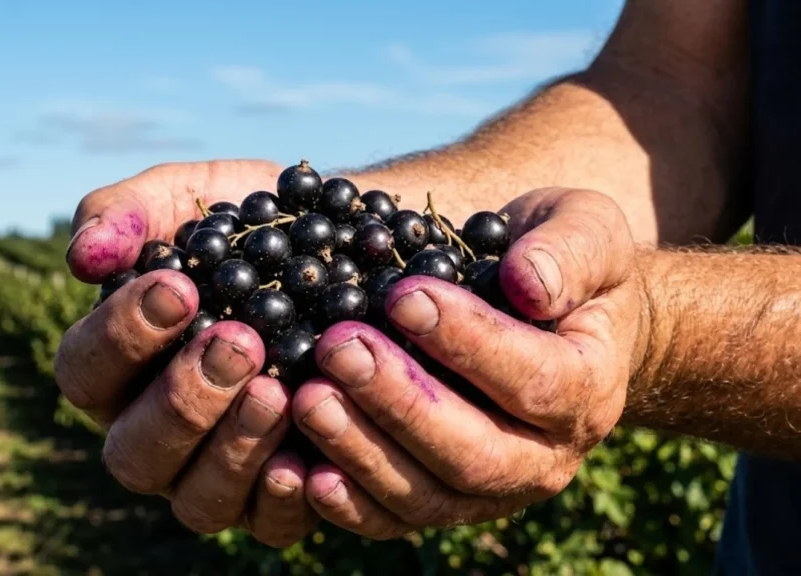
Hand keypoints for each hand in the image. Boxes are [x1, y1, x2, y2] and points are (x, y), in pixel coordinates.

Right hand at [55, 160, 318, 546]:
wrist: (346, 248)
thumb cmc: (248, 223)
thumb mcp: (187, 195)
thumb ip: (126, 213)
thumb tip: (82, 257)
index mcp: (119, 370)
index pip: (86, 371)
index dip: (121, 336)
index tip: (178, 286)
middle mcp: (156, 432)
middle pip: (133, 453)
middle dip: (182, 399)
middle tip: (238, 342)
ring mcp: (215, 472)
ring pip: (196, 499)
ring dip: (231, 448)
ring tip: (277, 389)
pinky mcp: (277, 498)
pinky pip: (269, 526)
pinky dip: (283, 499)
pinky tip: (306, 457)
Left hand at [291, 187, 644, 537]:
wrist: (556, 318)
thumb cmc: (566, 268)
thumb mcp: (588, 232)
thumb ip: (570, 252)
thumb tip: (528, 282)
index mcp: (587, 390)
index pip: (532, 380)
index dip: (466, 342)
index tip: (402, 295)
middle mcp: (544, 458)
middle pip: (473, 453)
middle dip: (399, 402)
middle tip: (336, 348)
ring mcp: (491, 491)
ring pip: (425, 495)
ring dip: (360, 450)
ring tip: (306, 398)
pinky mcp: (441, 501)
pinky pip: (393, 518)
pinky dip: (346, 503)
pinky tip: (298, 469)